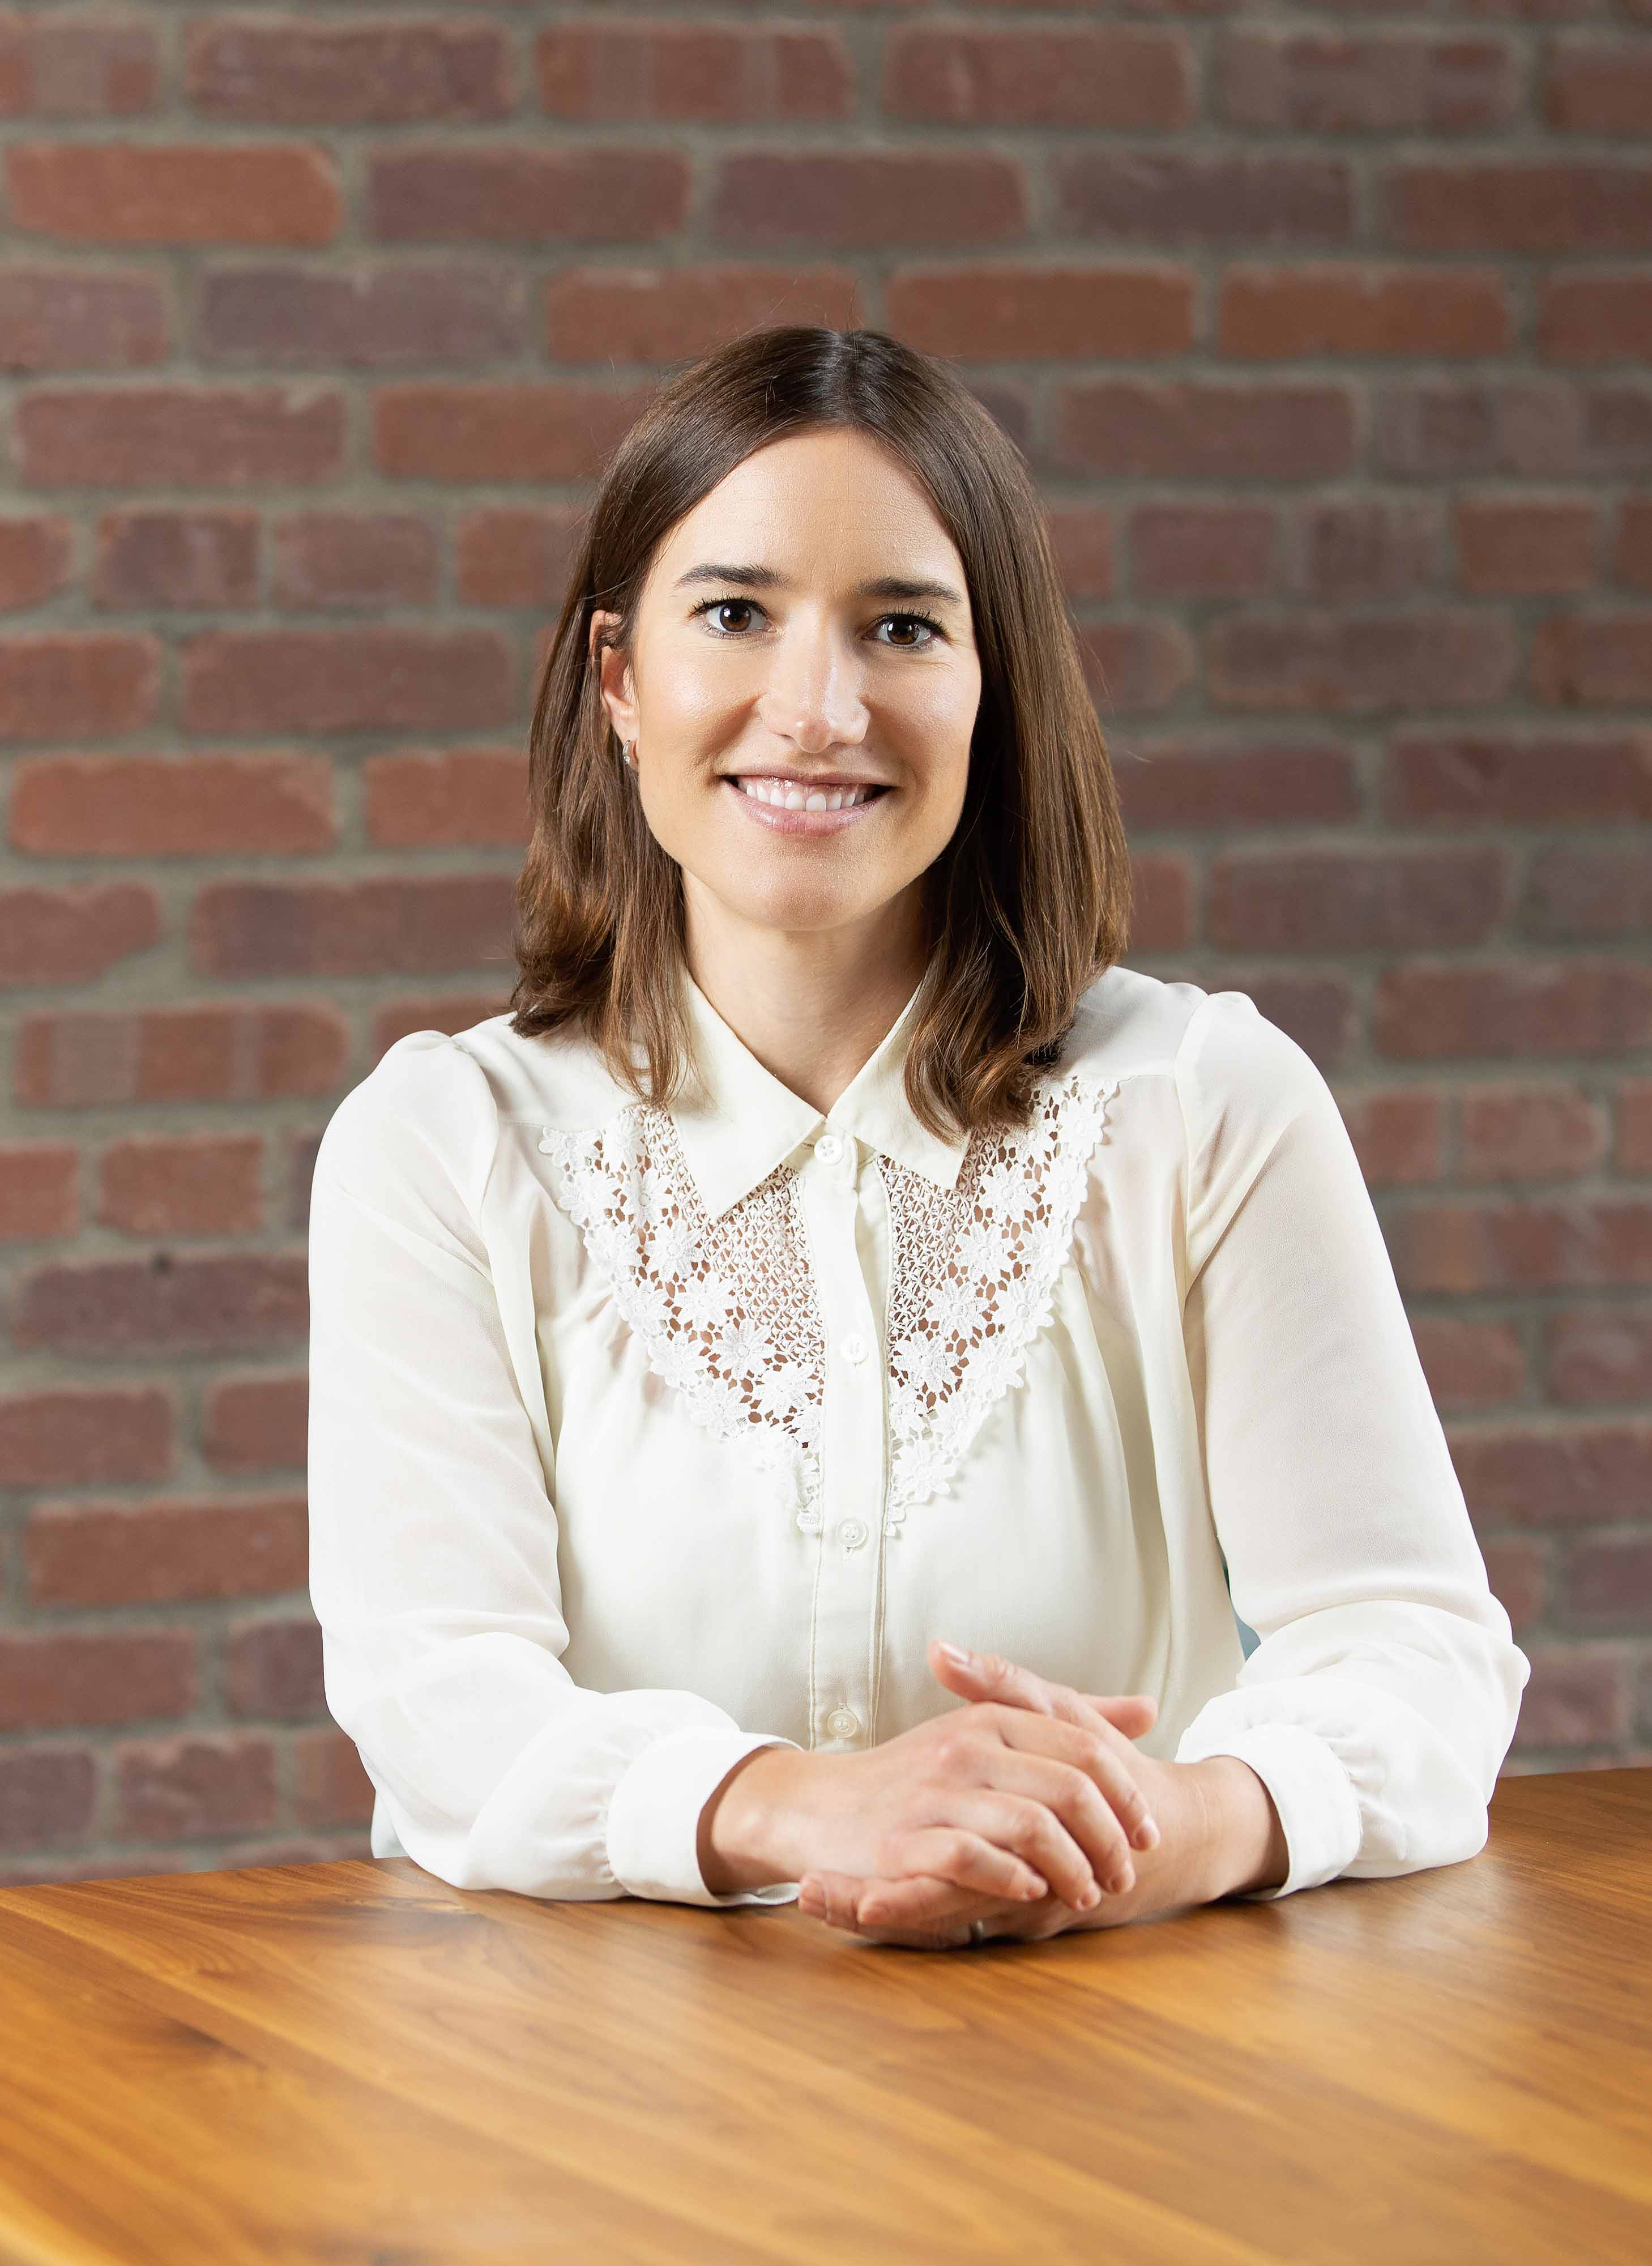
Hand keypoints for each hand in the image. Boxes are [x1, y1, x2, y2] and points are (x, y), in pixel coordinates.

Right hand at [796, 1642, 1215, 1949]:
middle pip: (1069, 1789)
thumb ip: (1066, 1719)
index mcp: (990, 1716)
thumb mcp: (989, 1731)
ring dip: (1072, 1868)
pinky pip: (975, 1858)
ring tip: (1085, 1893)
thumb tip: (1147, 1710)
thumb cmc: (919, 1775)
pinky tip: (1031, 1893)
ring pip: (1032, 1826)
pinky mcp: (904, 1841)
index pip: (1084, 1749)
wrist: (819, 1807)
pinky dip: (1013, 1878)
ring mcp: (934, 1792)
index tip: (1148, 1834)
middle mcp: (966, 1746)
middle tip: (1124, 1874)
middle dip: (1109, 1840)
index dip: (1126, 1796)